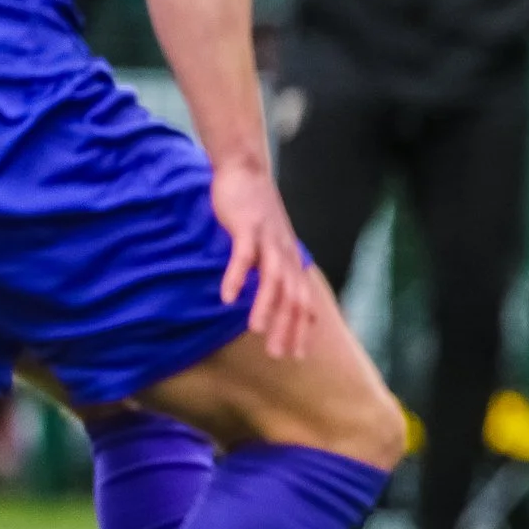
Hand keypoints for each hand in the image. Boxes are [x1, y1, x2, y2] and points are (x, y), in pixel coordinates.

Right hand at [210, 159, 317, 360]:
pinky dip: (236, 277)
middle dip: (286, 327)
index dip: (301, 329)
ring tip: (255, 331)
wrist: (246, 171)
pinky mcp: (246, 228)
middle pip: (292, 296)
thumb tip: (287, 298)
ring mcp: (267, 241)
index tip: (295, 357)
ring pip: (272, 279)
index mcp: (291, 261)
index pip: (303, 302)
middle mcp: (285, 254)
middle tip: (277, 355)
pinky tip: (226, 298)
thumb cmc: (257, 213)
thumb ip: (281, 272)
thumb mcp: (274, 246)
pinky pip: (243, 256)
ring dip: (264, 306)